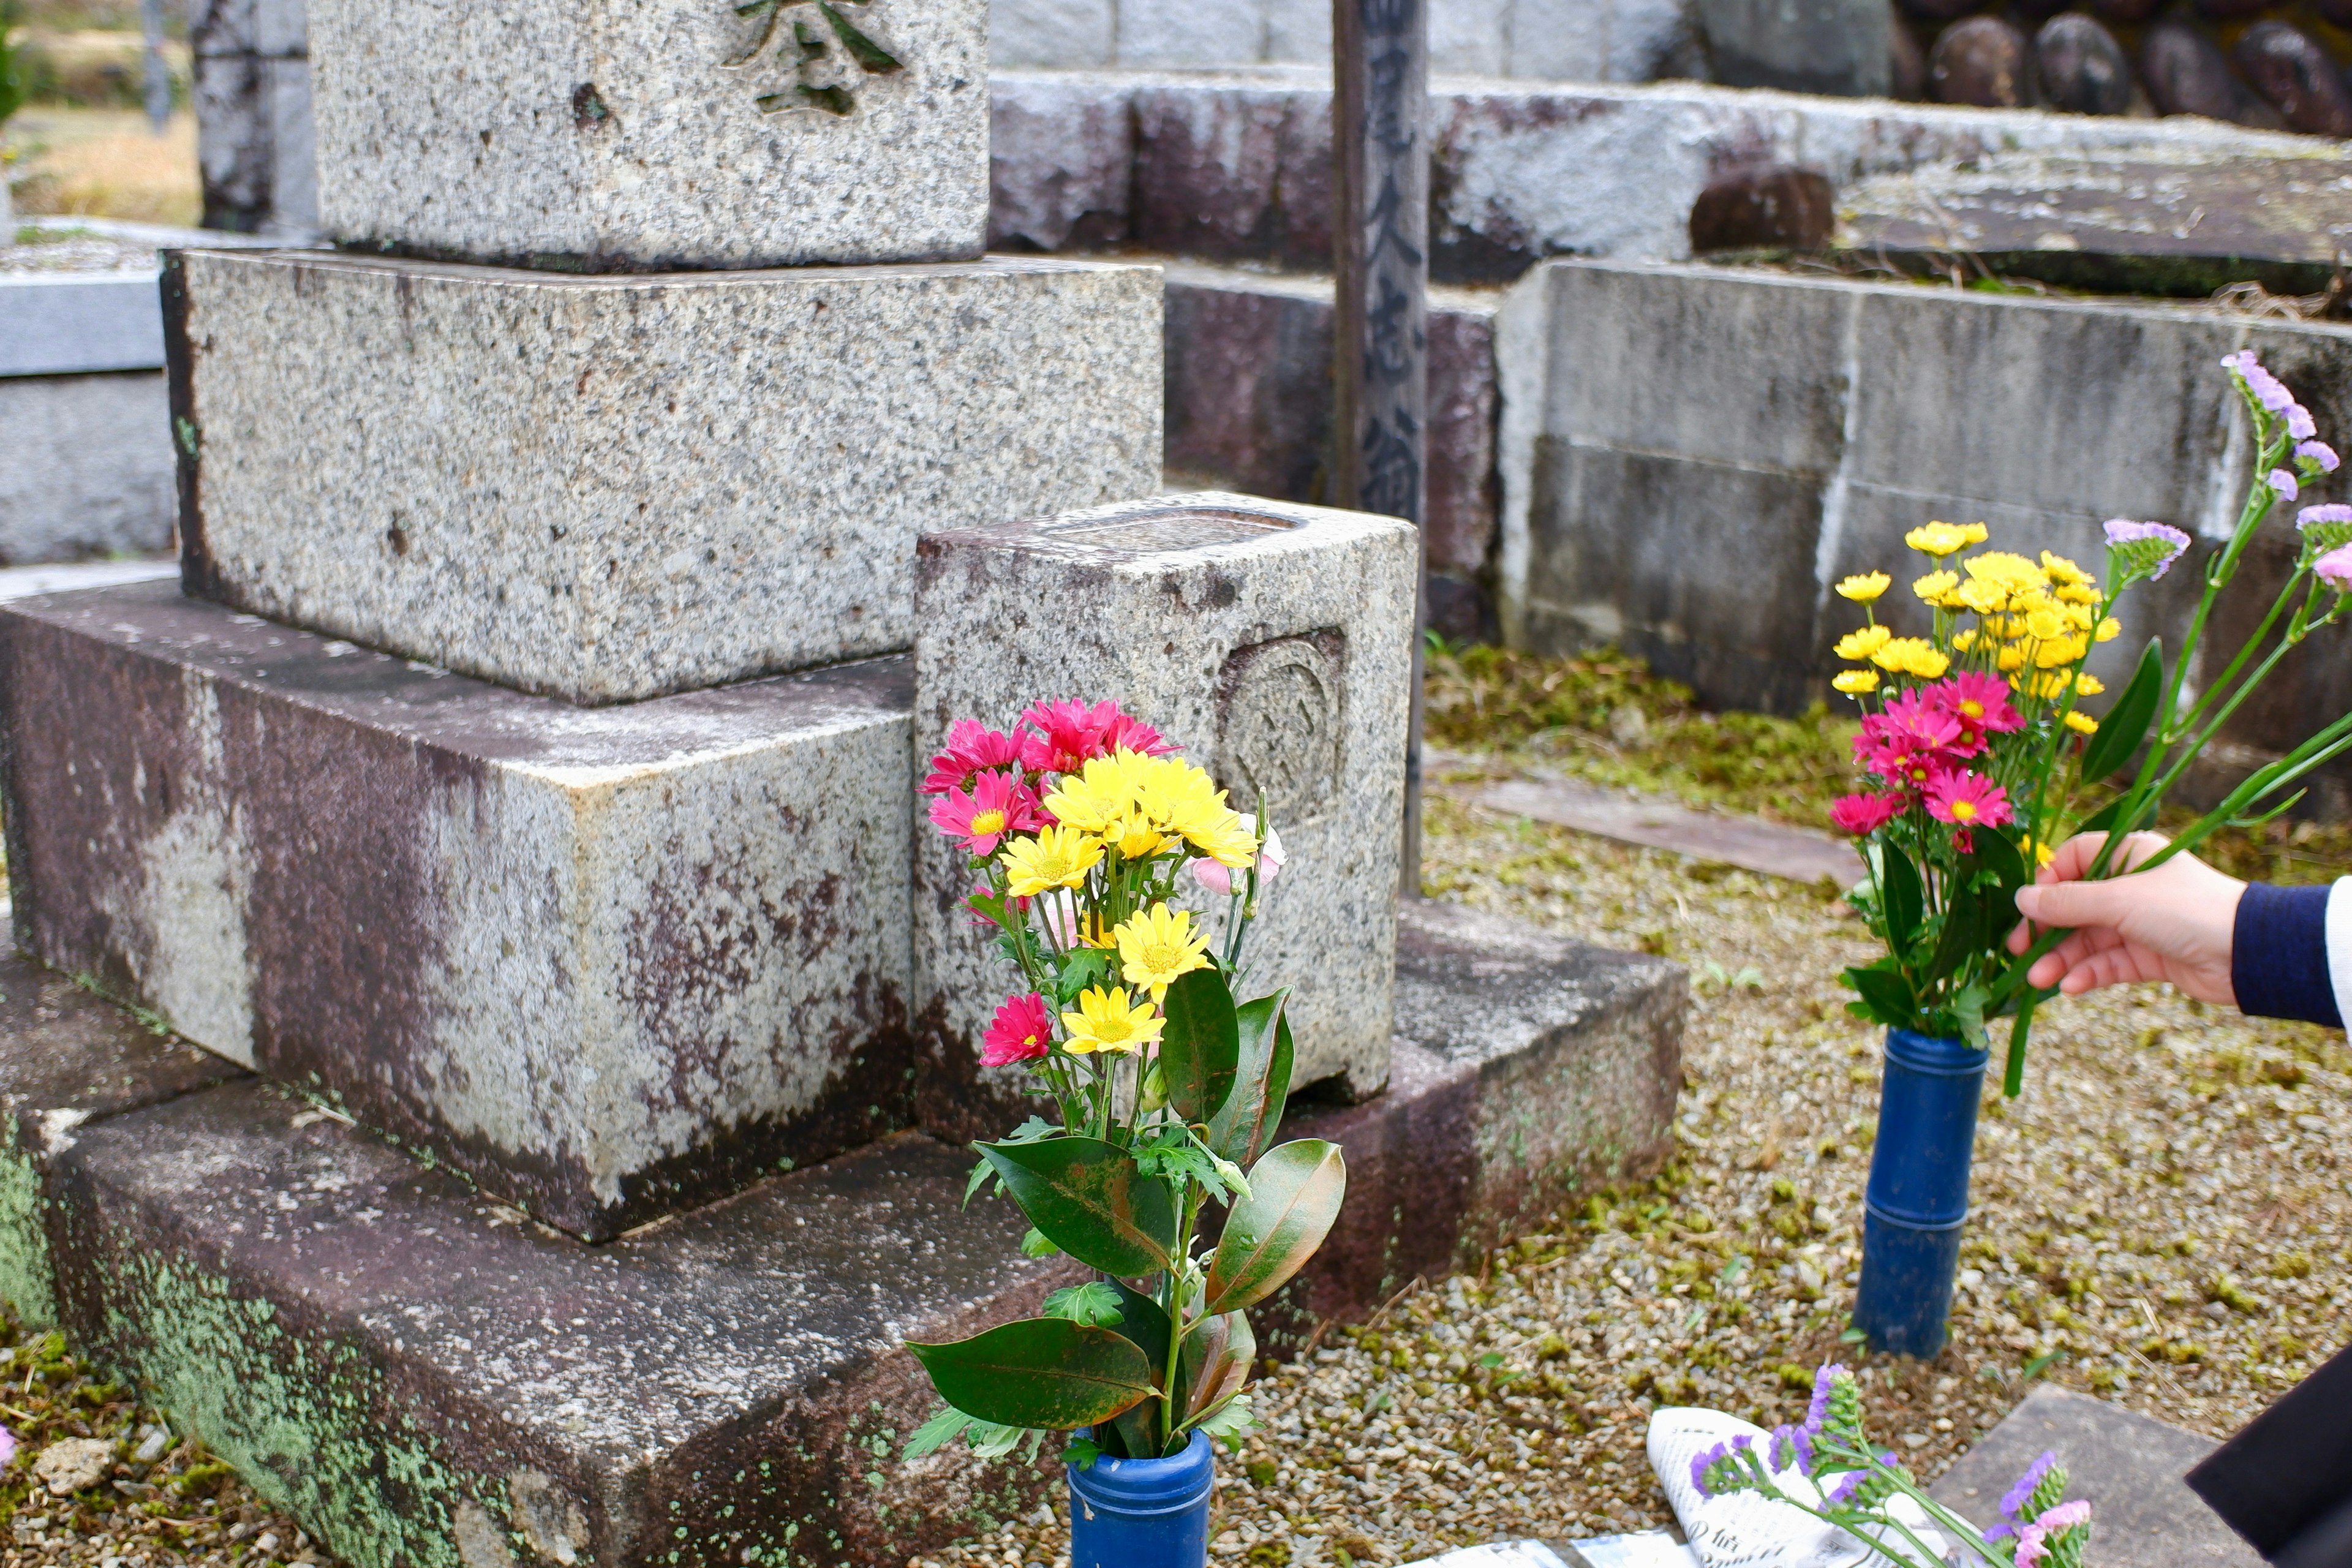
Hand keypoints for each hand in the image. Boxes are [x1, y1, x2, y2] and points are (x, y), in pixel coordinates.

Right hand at [2004, 832, 2244, 1006]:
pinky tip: (2071, 987)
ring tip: (2038, 979)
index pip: (2074, 860)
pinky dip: (2088, 975)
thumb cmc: (2183, 909)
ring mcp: (2139, 923)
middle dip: (2046, 930)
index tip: (2029, 906)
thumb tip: (2020, 899)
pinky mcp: (2149, 957)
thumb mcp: (2119, 900)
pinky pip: (2108, 964)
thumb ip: (2067, 903)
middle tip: (2018, 951)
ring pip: (2087, 940)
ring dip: (2060, 959)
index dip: (2048, 882)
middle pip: (2074, 906)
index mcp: (2128, 856)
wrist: (2248, 953)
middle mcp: (2131, 887)